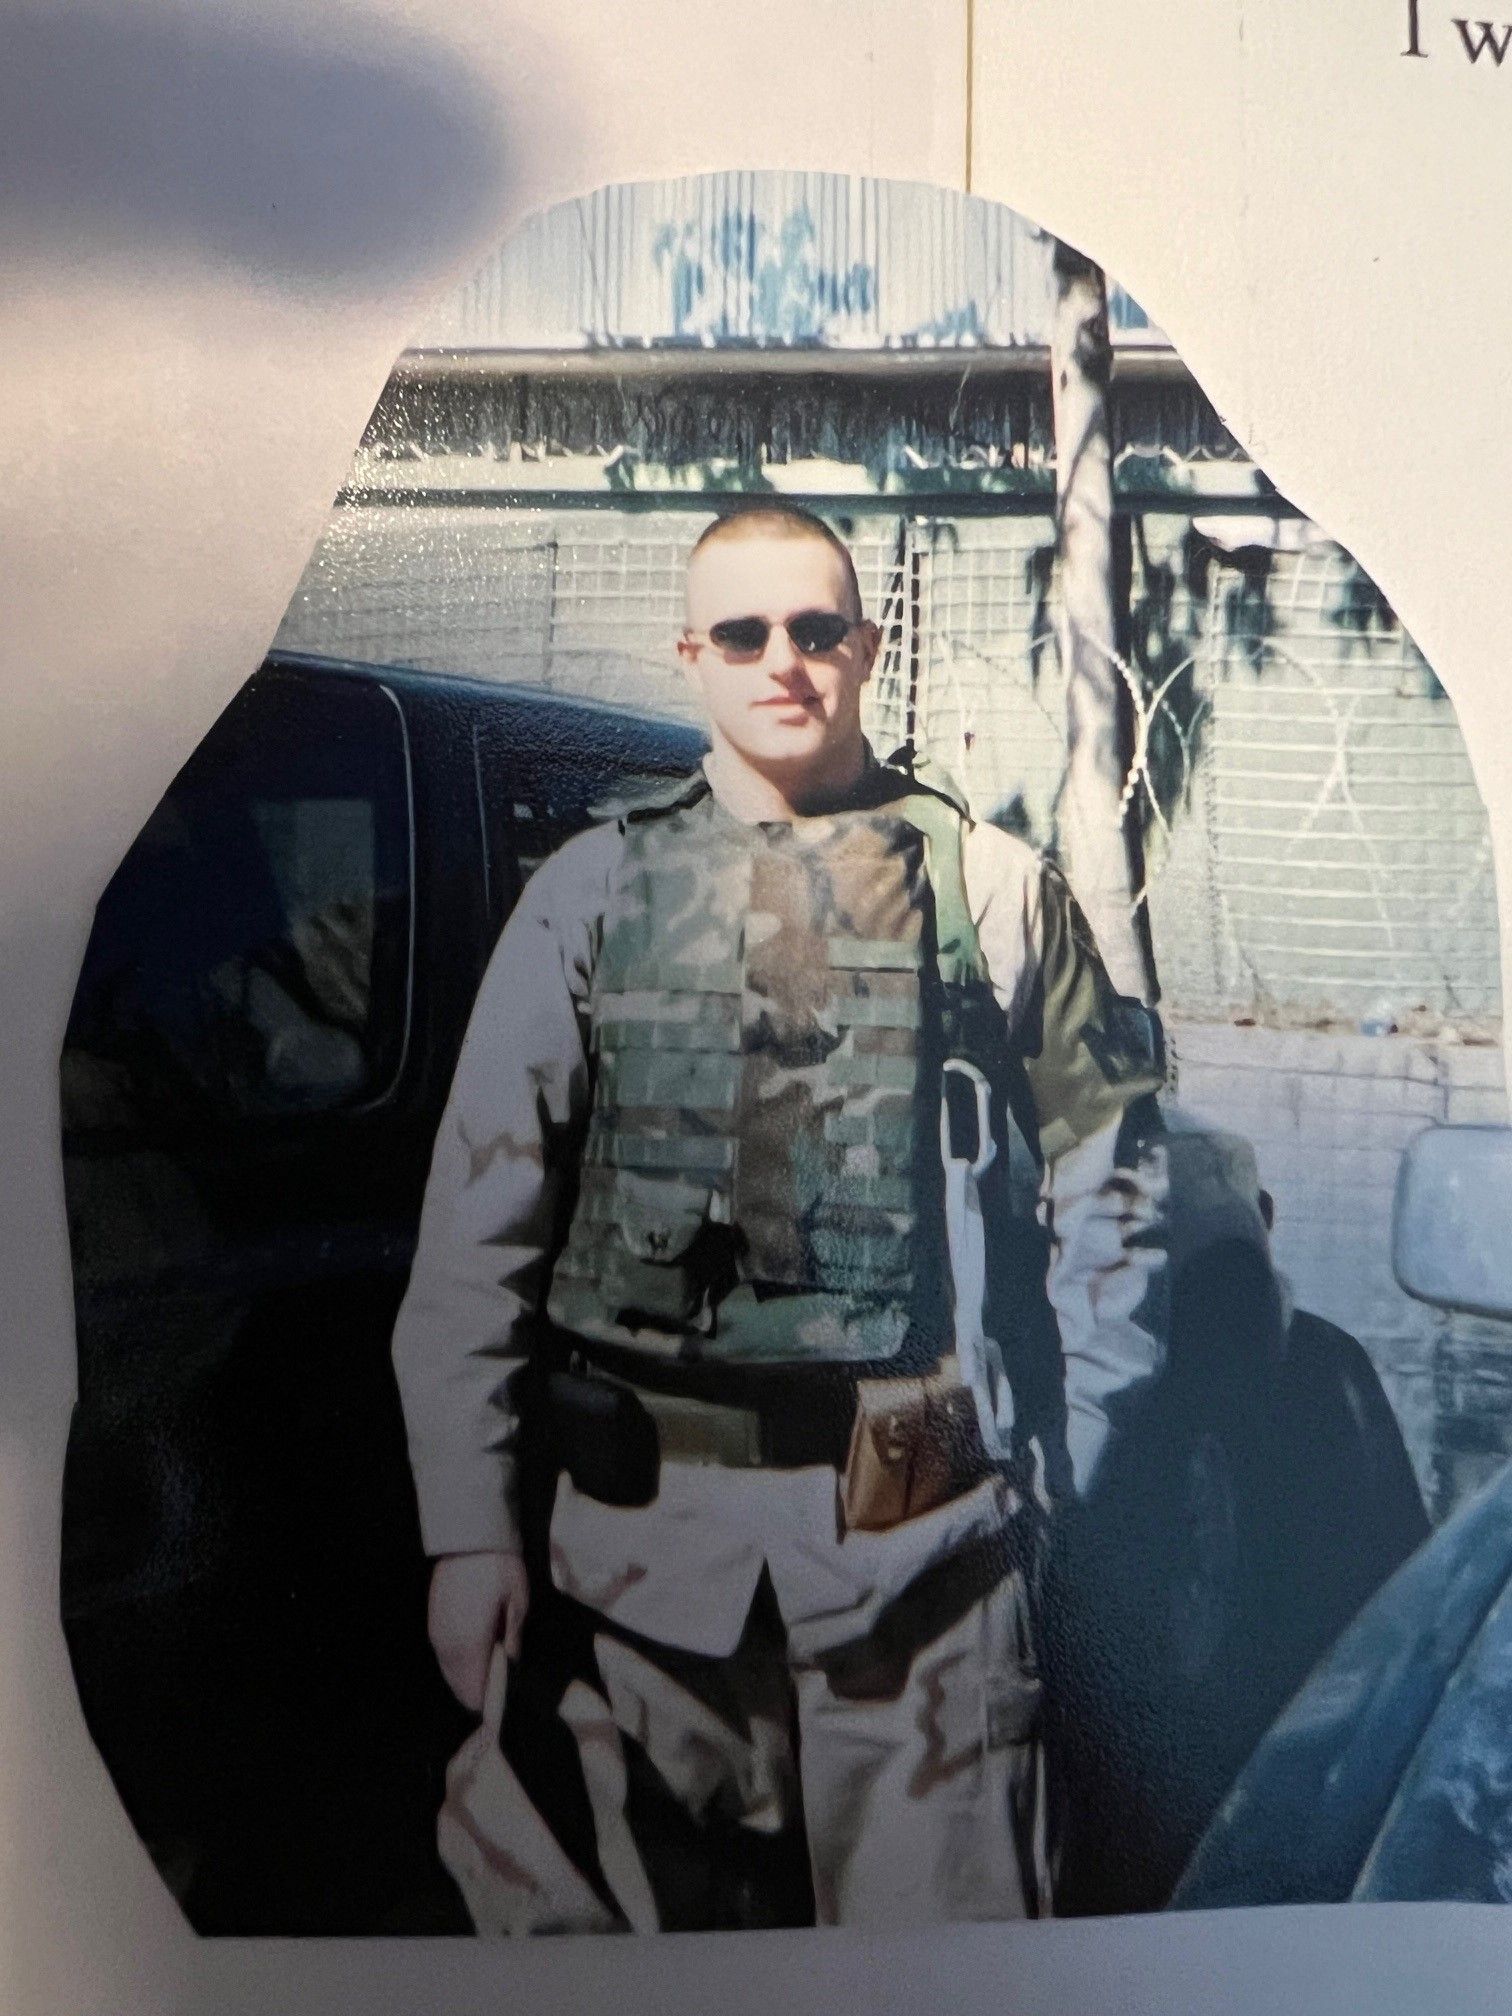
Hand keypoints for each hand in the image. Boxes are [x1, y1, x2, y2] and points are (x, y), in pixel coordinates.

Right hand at [428, 1549, 529, 1711]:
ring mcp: (436, 1633)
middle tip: (502, 1687)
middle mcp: (447, 1646)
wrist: (469, 1536)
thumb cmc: (498, 1569)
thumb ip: (512, 1642)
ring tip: (492, 1670)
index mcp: (468, 1645)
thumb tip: (511, 1669)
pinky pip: (444, 1656)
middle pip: (459, 1687)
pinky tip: (476, 1654)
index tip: (507, 1702)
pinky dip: (458, 1663)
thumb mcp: (517, 1604)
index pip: (474, 1692)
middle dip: (479, 1692)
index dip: (490, 1702)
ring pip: (449, 1672)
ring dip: (468, 1677)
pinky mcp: (432, 1621)